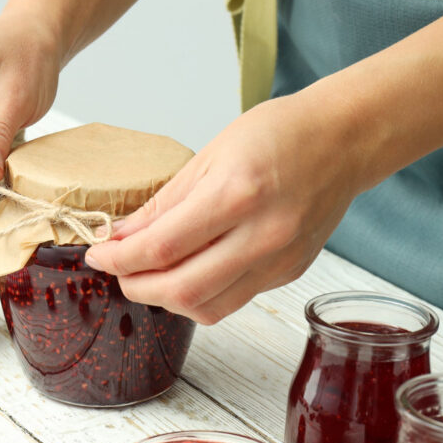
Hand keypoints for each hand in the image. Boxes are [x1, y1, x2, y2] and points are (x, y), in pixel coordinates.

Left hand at [84, 91, 370, 324]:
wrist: (345, 140)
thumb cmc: (280, 134)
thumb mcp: (210, 155)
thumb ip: (163, 204)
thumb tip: (120, 236)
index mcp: (237, 194)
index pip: (160, 248)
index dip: (118, 258)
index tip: (97, 253)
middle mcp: (262, 235)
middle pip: (180, 290)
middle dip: (135, 286)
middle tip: (118, 270)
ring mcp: (279, 260)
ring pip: (206, 308)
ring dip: (166, 300)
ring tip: (148, 276)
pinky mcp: (288, 274)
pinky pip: (232, 301)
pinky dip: (199, 296)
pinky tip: (187, 273)